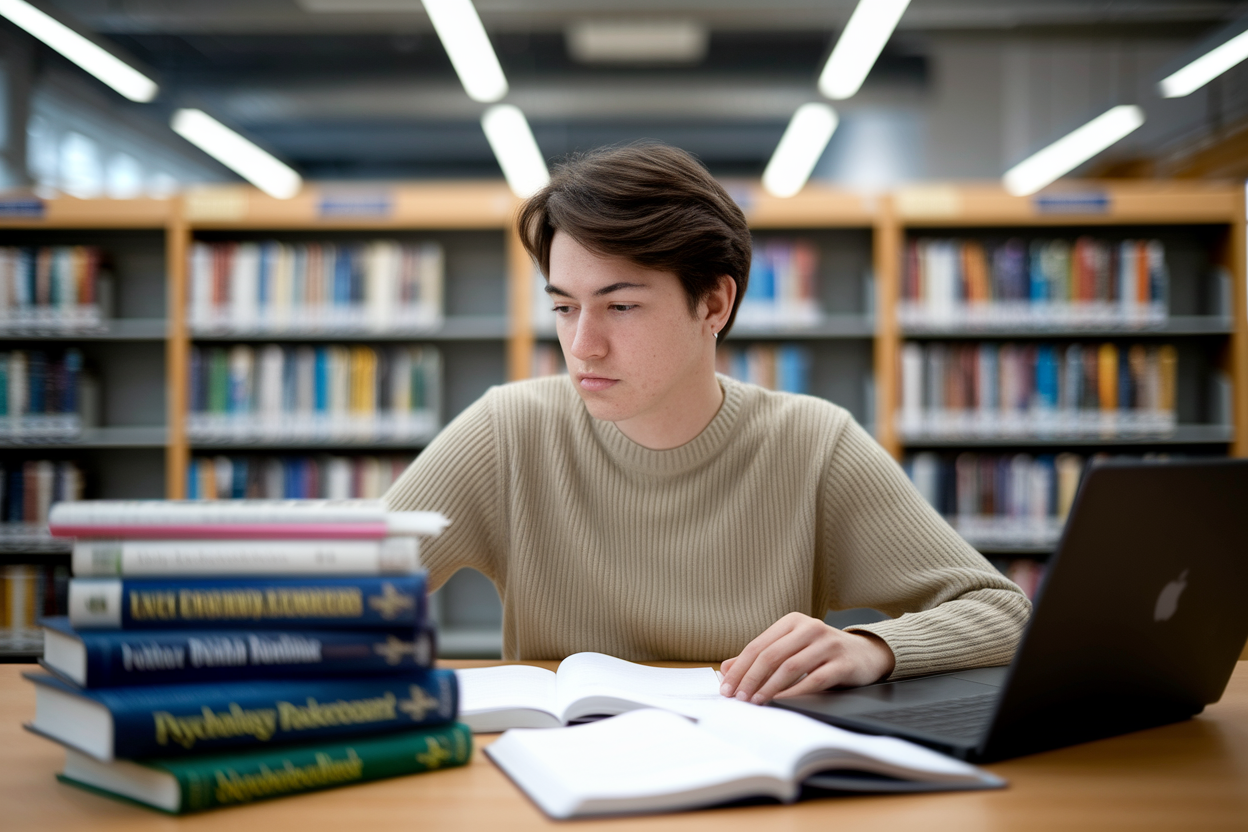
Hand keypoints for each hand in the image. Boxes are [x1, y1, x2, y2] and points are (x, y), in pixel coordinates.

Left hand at [719, 612, 895, 703]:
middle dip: (750, 679)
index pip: (758, 646)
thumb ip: (760, 657)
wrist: (865, 654)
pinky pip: (814, 679)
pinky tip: (782, 702)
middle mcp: (810, 628)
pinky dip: (795, 692)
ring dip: (769, 688)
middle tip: (739, 698)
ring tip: (756, 702)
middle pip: (771, 655)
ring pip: (790, 667)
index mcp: (792, 622)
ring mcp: (828, 644)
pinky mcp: (843, 662)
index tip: (727, 688)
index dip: (739, 668)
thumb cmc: (822, 652)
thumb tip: (726, 668)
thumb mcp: (790, 648)